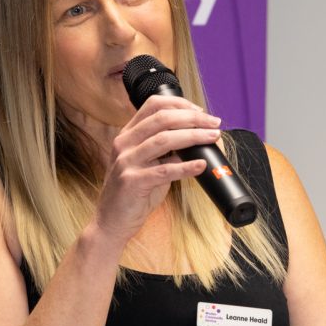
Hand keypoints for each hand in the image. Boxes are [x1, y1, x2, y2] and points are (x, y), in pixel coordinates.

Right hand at [90, 95, 222, 244]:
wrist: (111, 221)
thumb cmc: (134, 193)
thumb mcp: (147, 164)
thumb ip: (165, 150)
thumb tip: (197, 138)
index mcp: (127, 135)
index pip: (153, 105)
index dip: (179, 104)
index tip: (200, 111)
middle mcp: (124, 143)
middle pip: (162, 119)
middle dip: (192, 118)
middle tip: (214, 123)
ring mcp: (126, 162)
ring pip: (164, 140)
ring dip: (193, 136)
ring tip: (212, 138)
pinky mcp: (132, 181)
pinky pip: (165, 171)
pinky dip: (186, 167)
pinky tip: (201, 165)